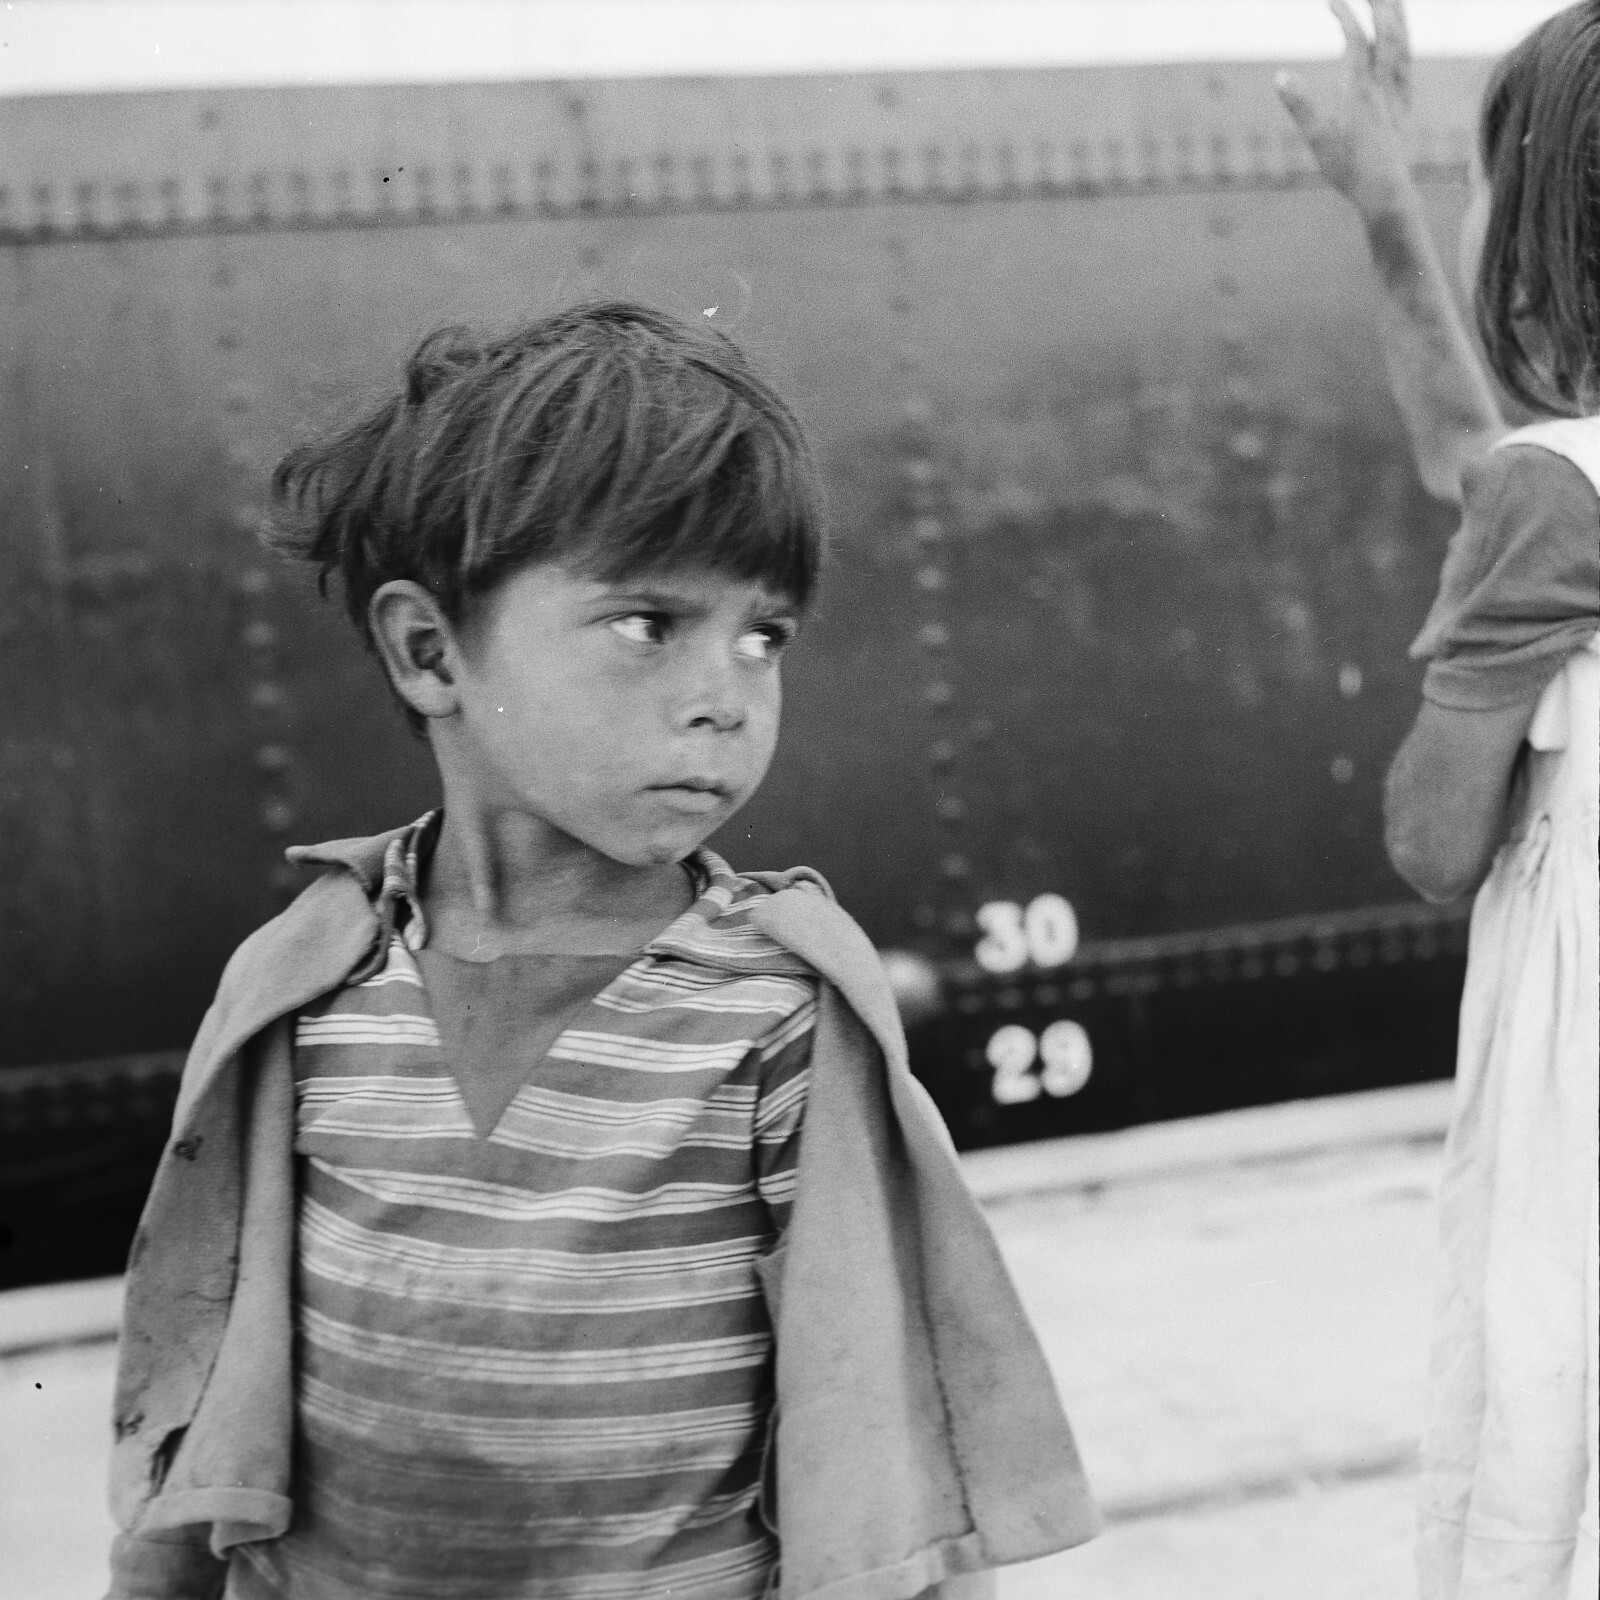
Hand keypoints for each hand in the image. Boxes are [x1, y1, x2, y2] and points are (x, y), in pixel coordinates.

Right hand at [1277, 0, 1413, 214]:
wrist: (1386, 190)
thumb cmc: (1349, 170)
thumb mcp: (1317, 139)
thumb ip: (1300, 106)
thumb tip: (1280, 76)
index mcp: (1359, 89)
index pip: (1355, 38)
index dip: (1344, 14)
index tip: (1330, 0)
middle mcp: (1382, 84)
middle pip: (1386, 29)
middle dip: (1378, 2)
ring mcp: (1397, 90)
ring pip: (1401, 40)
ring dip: (1396, 13)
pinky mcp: (1404, 101)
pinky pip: (1407, 59)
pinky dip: (1403, 37)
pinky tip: (1399, 32)